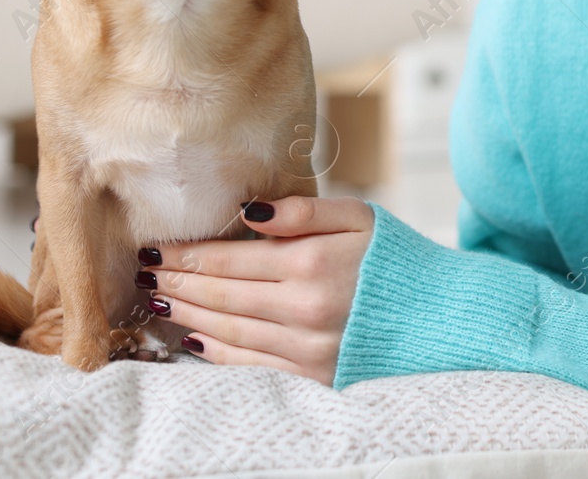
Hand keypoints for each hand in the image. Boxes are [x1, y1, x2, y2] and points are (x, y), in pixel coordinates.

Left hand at [134, 196, 373, 383]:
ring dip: (188, 315)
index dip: (187, 253)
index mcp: (312, 263)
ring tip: (159, 300)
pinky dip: (215, 352)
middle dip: (178, 282)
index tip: (156, 247)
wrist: (443, 317)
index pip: (230, 259)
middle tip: (144, 273)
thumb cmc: (397, 260)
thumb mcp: (362, 218)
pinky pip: (251, 365)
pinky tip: (193, 338)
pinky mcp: (314, 377)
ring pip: (228, 332)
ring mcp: (308, 348)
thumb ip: (306, 210)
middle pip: (221, 296)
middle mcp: (305, 309)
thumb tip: (250, 211)